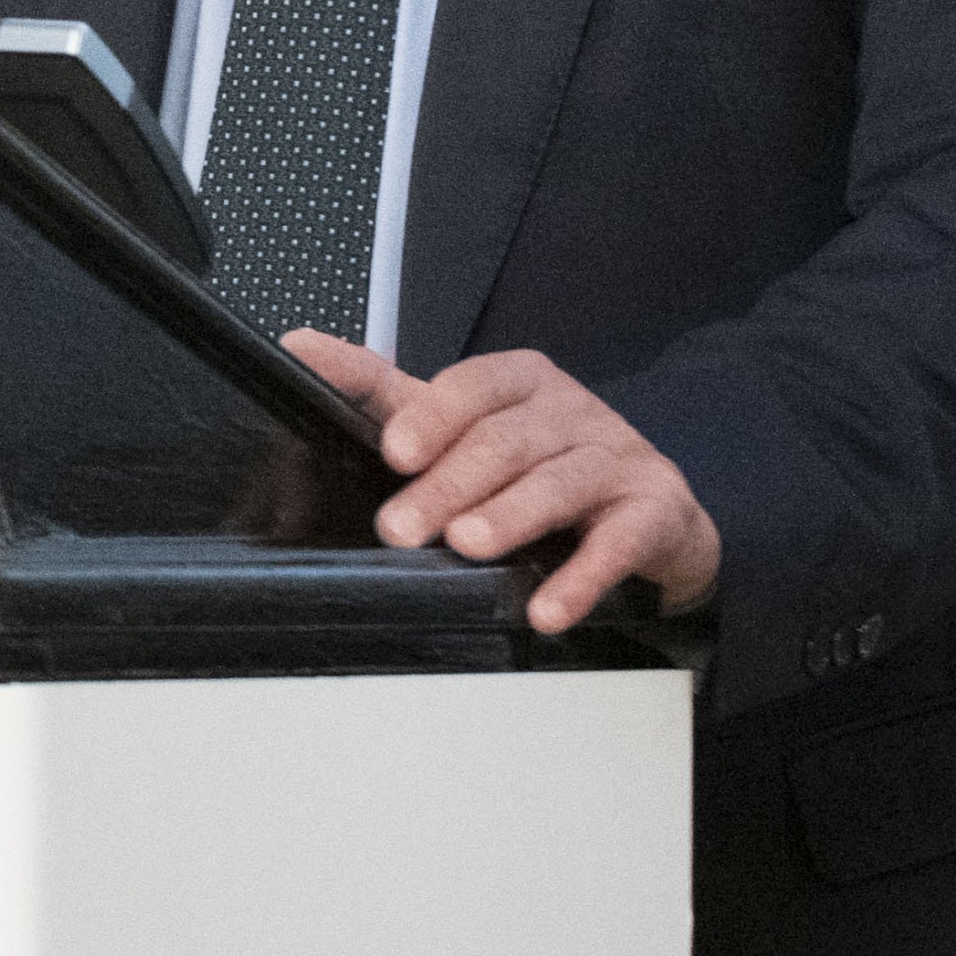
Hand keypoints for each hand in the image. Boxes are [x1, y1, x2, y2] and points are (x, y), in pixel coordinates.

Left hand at [284, 329, 724, 634]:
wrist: (652, 517)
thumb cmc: (539, 465)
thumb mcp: (466, 424)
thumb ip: (387, 392)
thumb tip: (299, 346)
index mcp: (520, 381)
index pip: (473, 386)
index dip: (433, 415)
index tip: (394, 451)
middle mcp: (571, 409)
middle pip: (505, 440)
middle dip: (448, 484)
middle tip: (399, 527)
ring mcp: (618, 456)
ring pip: (560, 481)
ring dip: (509, 516)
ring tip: (466, 545)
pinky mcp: (655, 510)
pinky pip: (619, 541)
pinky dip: (581, 577)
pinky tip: (546, 610)